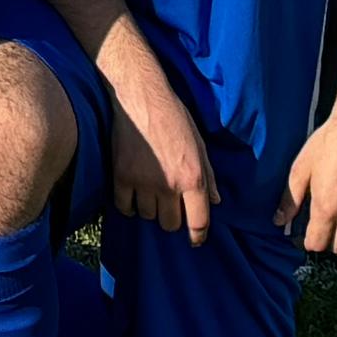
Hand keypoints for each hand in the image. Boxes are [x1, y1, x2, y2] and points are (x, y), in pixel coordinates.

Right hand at [98, 41, 217, 246]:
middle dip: (172, 218)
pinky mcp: (121, 176)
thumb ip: (209, 175)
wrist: (140, 97)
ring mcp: (143, 182)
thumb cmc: (174, 116)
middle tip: (169, 206)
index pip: (198, 222)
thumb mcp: (200, 143)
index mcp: (193, 177)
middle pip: (170, 224)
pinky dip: (128, 205)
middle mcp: (169, 184)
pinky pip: (124, 207)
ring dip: (150, 209)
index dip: (197, 236)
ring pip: (147, 216)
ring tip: (149, 194)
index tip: (195, 240)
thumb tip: (216, 201)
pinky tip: (132, 195)